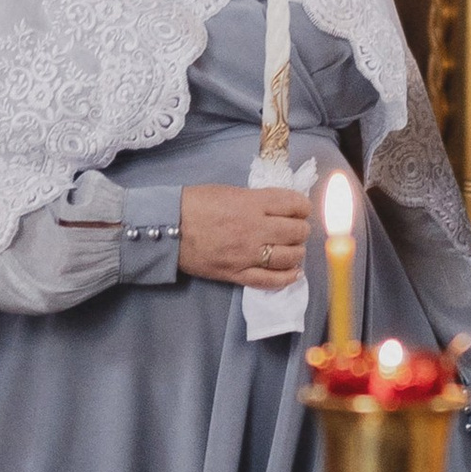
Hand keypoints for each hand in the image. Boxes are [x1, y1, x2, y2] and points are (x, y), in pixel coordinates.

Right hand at [179, 182, 313, 287]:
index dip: (303, 207)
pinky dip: (287, 277)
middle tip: (297, 230)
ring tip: (294, 249)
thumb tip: (279, 207)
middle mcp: (255, 229)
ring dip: (298, 253)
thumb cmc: (194, 203)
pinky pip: (271, 280)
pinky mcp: (237, 274)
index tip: (301, 209)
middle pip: (296, 232)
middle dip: (301, 230)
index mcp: (252, 203)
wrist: (167, 227)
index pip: (294, 204)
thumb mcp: (230, 191)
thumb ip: (257, 200)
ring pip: (289, 257)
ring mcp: (247, 254)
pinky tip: (293, 272)